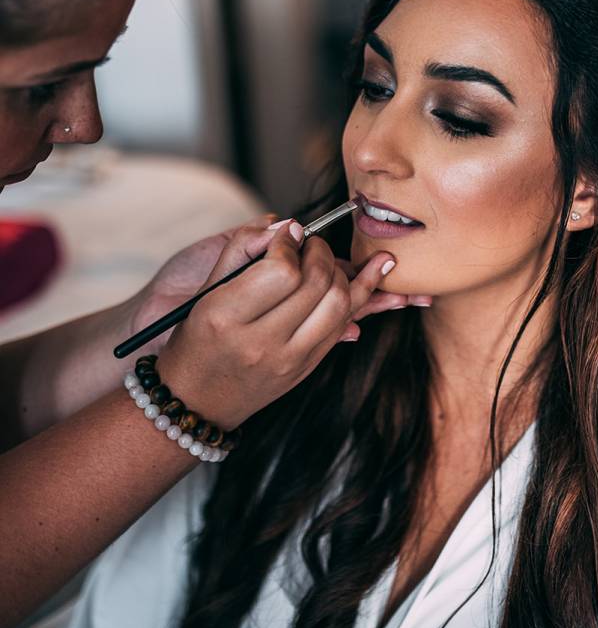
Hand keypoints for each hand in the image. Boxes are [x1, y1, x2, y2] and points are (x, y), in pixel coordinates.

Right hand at [127, 215, 430, 349]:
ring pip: (340, 304)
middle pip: (317, 284)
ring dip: (344, 272)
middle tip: (310, 244)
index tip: (287, 236)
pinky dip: (358, 297)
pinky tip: (372, 275)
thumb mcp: (205, 292)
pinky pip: (343, 326)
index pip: (282, 269)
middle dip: (321, 252)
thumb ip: (243, 250)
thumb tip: (289, 226)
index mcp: (227, 317)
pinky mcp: (306, 369)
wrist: (195, 401)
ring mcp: (288, 360)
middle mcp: (261, 343)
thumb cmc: (195, 338)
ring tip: (331, 258)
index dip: (291, 243)